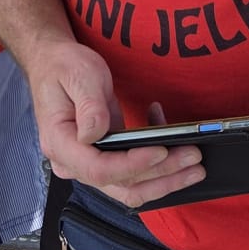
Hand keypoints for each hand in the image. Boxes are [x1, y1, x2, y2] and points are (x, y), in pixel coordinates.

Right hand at [24, 38, 202, 208]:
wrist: (53, 63)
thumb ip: (88, 105)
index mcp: (60, 143)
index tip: (162, 151)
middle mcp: (72, 162)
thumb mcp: (78, 76)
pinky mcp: (104, 158)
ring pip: (130, 186)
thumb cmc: (63, 67)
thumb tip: (96, 134)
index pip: (98, 168)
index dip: (132, 165)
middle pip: (120, 185)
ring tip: (194, 166)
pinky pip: (133, 172)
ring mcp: (89, 163)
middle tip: (192, 158)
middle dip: (160, 175)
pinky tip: (168, 133)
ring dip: (165, 178)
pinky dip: (156, 162)